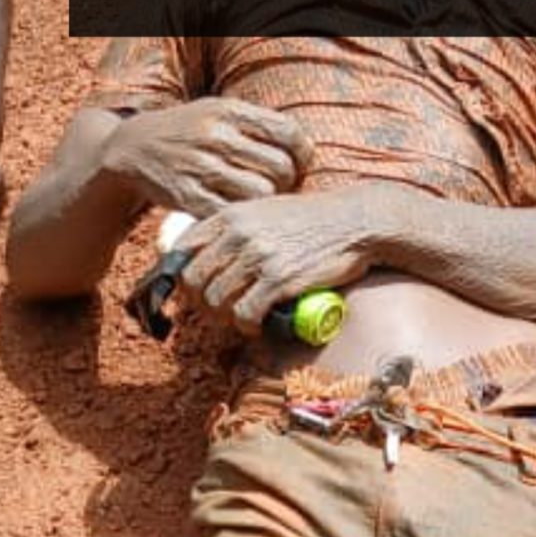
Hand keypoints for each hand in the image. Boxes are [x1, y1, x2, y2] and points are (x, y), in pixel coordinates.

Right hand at [106, 100, 313, 214]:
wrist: (131, 148)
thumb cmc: (188, 132)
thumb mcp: (218, 112)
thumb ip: (257, 125)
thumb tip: (303, 151)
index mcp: (229, 111)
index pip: (288, 132)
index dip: (302, 154)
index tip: (298, 164)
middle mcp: (215, 135)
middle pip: (280, 167)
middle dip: (287, 182)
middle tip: (279, 187)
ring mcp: (200, 167)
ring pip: (260, 193)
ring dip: (266, 203)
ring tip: (259, 200)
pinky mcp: (187, 196)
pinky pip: (231, 213)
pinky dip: (241, 217)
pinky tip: (238, 213)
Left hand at [179, 188, 392, 330]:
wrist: (354, 222)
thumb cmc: (312, 220)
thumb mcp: (264, 211)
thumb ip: (235, 228)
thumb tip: (210, 255)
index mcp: (229, 215)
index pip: (181, 249)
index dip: (181, 275)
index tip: (194, 289)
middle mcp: (237, 234)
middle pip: (192, 280)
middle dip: (200, 301)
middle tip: (219, 310)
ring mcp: (257, 257)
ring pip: (215, 300)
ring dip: (224, 317)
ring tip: (241, 318)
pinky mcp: (278, 280)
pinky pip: (244, 313)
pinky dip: (246, 325)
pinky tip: (258, 324)